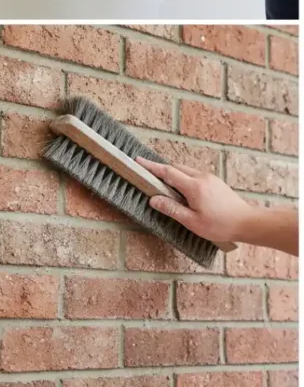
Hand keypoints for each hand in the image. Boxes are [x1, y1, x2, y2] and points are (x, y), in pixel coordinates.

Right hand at [136, 157, 251, 242]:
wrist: (248, 223)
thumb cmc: (221, 225)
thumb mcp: (193, 222)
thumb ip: (172, 209)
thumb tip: (154, 200)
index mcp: (193, 186)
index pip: (167, 172)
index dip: (151, 166)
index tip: (138, 161)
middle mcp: (201, 177)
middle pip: (175, 167)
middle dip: (160, 169)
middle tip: (147, 173)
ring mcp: (209, 178)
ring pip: (185, 170)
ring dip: (172, 173)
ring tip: (164, 183)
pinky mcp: (214, 181)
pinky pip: (193, 174)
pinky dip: (183, 177)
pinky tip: (182, 189)